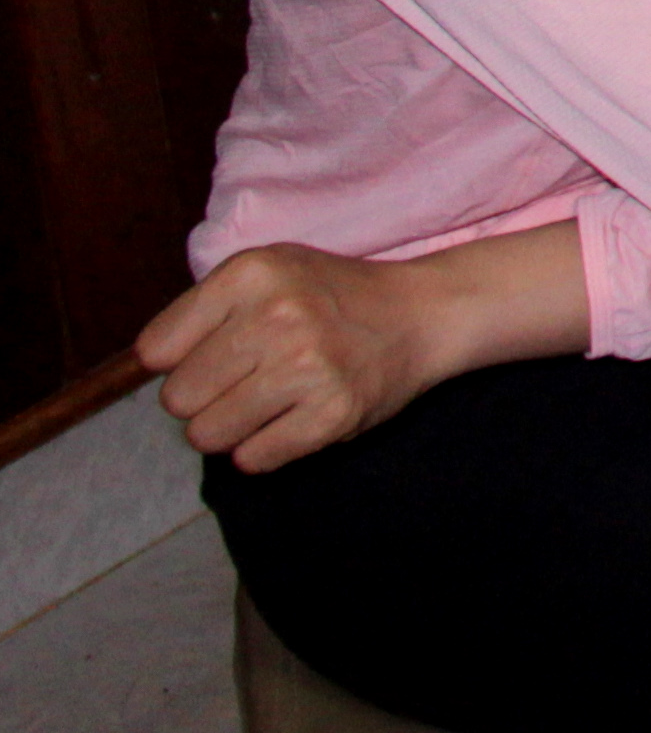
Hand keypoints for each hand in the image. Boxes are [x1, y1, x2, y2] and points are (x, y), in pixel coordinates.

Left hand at [137, 222, 590, 473]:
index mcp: (252, 274)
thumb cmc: (332, 296)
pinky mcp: (333, 414)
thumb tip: (144, 369)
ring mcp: (307, 367)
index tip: (215, 355)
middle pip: (178, 399)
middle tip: (246, 382)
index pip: (155, 351)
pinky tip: (293, 420)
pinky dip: (264, 449)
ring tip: (267, 404)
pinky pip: (254, 459)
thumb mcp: (269, 272)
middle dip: (203, 399)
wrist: (423, 313)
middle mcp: (277, 316)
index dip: (179, 361)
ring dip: (230, 429)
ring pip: (208, 435)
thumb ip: (203, 310)